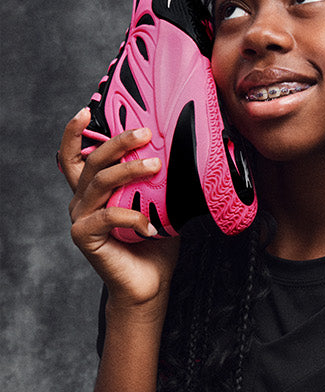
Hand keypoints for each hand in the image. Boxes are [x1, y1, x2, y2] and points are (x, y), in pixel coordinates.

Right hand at [58, 110, 178, 306]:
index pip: (76, 156)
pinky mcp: (85, 237)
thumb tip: (183, 146)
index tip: (87, 110)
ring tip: (156, 165)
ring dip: (128, 171)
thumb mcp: (158, 200)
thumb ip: (157, 178)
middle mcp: (82, 200)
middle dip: (118, 143)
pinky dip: (132, 216)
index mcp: (94, 188)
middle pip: (93, 162)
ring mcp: (81, 218)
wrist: (150, 282)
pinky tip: (151, 225)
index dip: (74, 132)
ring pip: (99, 183)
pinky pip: (107, 216)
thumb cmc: (155, 240)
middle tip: (145, 133)